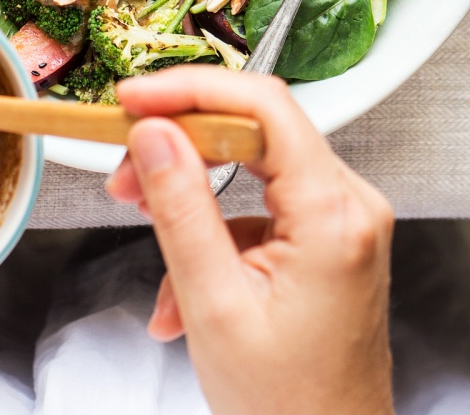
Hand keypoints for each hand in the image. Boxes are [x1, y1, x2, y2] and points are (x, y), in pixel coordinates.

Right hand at [106, 68, 393, 414]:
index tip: (135, 98)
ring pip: (249, 165)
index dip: (191, 89)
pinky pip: (256, 204)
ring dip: (187, 189)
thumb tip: (153, 133)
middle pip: (252, 130)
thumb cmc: (288, 406)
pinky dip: (209, 229)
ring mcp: (340, 220)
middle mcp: (348, 205)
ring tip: (140, 216)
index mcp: (332, 215)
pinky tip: (178, 282)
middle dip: (178, 143)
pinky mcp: (324, 236)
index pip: (262, 106)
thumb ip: (180, 208)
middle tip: (123, 167)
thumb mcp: (214, 304)